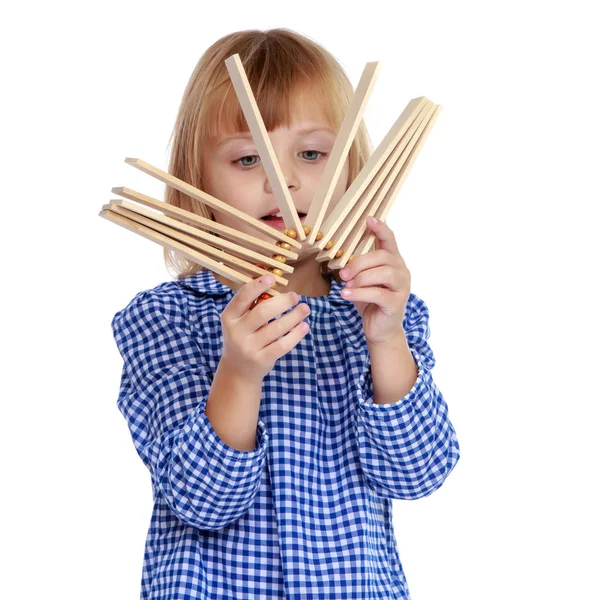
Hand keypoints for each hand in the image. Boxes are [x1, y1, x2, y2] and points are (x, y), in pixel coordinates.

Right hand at [220, 275, 310, 379]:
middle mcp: (236, 332)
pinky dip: (296, 334)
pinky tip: (304, 326)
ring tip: (305, 308)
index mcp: (229, 317)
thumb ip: (252, 305)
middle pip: (263, 312)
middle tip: (296, 296)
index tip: (272, 278)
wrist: (238, 370)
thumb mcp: (240, 321)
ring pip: (276, 328)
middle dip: (283, 302)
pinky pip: (282, 345)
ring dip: (294, 316)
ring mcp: (248, 347)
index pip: (242, 297)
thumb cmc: (243, 337)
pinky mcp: (261, 359)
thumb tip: (275, 286)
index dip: (257, 286)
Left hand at [339, 217, 409, 344]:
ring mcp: (402, 287)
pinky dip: (360, 293)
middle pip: (382, 256)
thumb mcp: (362, 280)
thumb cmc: (370, 301)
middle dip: (359, 263)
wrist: (380, 329)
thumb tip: (340, 255)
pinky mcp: (397, 303)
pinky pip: (378, 293)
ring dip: (361, 278)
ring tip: (346, 285)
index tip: (368, 219)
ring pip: (383, 273)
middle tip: (343, 273)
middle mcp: (402, 271)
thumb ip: (358, 267)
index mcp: (393, 261)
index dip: (380, 228)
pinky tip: (346, 294)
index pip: (390, 240)